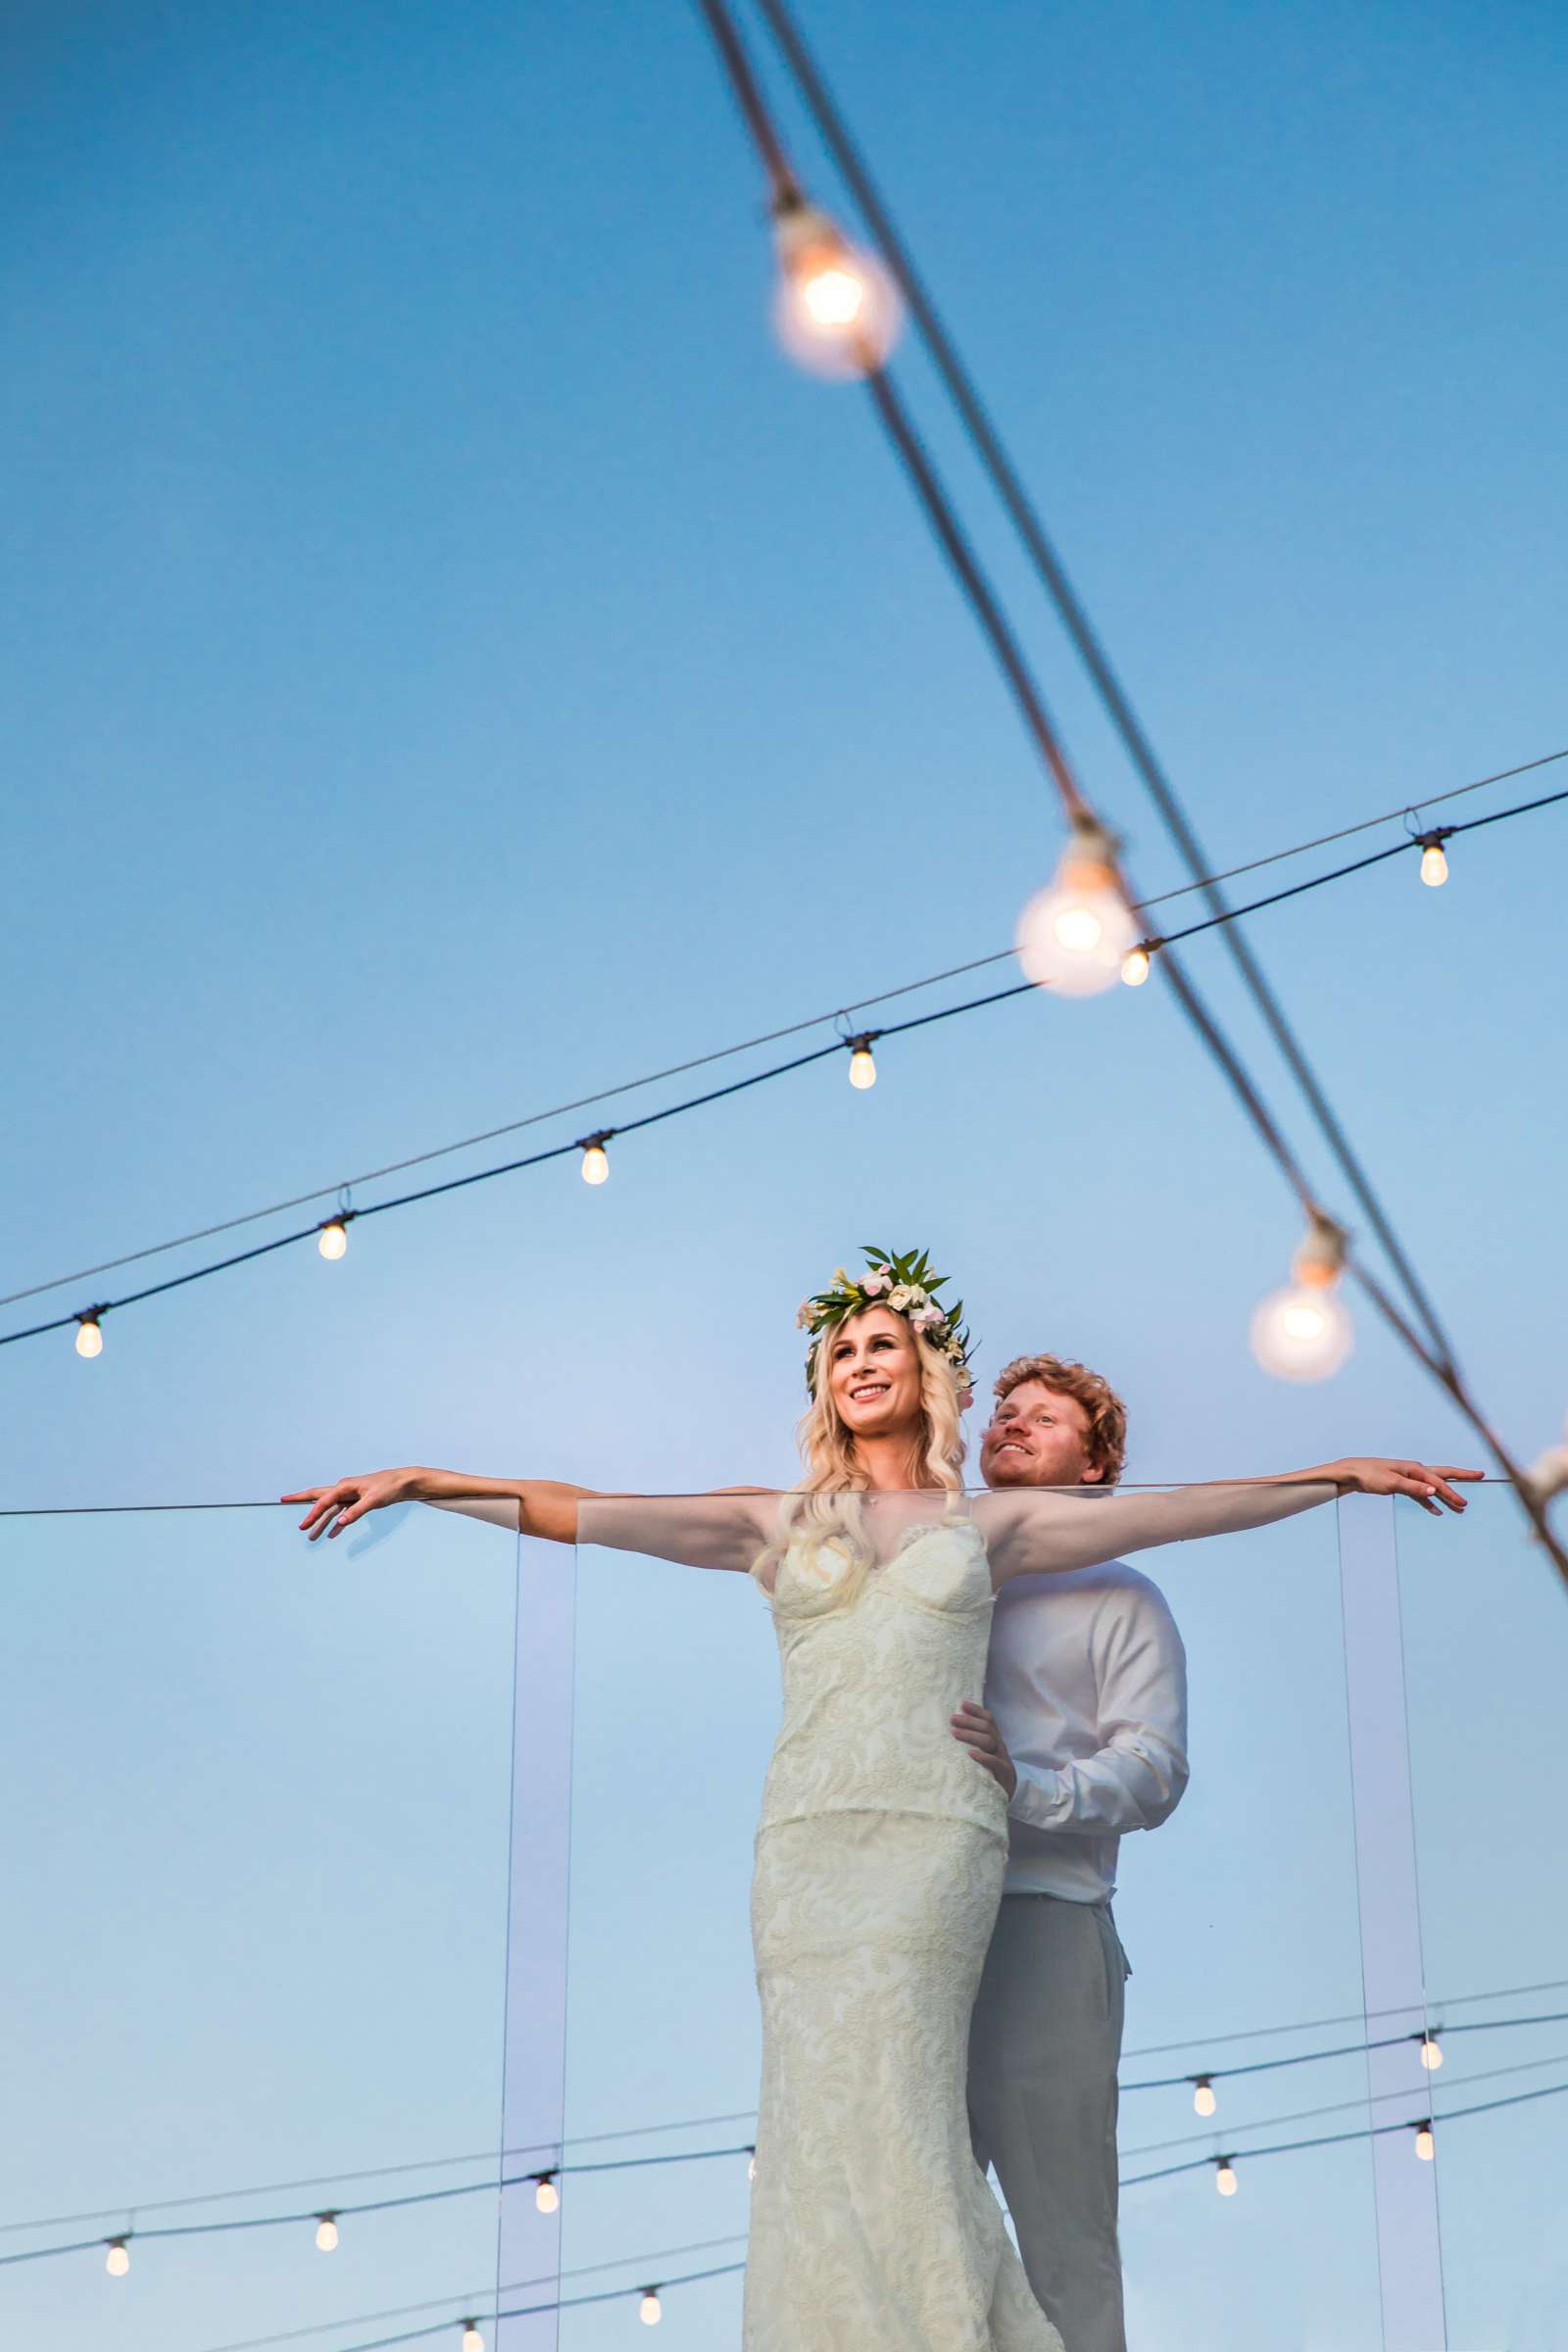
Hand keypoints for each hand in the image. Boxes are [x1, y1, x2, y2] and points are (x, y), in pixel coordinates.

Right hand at [282, 1468, 417, 1540]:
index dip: (312, 1513)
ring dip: (320, 1522)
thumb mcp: (373, 1500)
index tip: (302, 1525)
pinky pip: (342, 1513)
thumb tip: (339, 1523)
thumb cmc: (389, 1487)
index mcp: (346, 1486)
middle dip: (302, 1501)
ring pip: (330, 1509)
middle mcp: (345, 1488)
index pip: (324, 1501)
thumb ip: (356, 1512)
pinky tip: (331, 1534)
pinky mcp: (358, 1501)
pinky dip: (336, 1524)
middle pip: (319, 1496)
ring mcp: (350, 1495)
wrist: (404, 1482)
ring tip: (310, 1536)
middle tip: (283, 1499)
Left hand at [950, 1700, 1016, 1798]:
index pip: (988, 1719)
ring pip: (989, 1741)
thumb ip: (972, 1742)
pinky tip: (971, 1754)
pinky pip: (995, 1762)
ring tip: (954, 1733)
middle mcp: (999, 1746)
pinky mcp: (1004, 1773)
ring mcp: (1002, 1758)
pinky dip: (983, 1757)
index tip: (962, 1704)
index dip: (977, 1710)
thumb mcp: (983, 1754)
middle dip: (969, 1721)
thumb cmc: (988, 1772)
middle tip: (952, 1719)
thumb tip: (950, 1729)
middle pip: (986, 1727)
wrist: (1005, 1795)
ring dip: (970, 1735)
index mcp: (994, 1740)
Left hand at [1330, 1459, 1482, 1516]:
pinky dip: (1429, 1502)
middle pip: (1442, 1475)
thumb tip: (1435, 1491)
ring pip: (1433, 1487)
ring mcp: (1408, 1477)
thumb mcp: (1391, 1483)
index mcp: (1414, 1469)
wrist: (1352, 1473)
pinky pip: (1421, 1494)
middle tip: (1480, 1475)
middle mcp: (1414, 1471)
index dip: (1453, 1493)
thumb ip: (1413, 1488)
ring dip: (1446, 1496)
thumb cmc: (1370, 1475)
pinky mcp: (1402, 1485)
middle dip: (1461, 1478)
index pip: (1439, 1482)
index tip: (1465, 1503)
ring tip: (1461, 1507)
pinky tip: (1437, 1511)